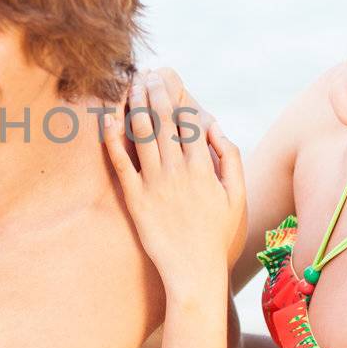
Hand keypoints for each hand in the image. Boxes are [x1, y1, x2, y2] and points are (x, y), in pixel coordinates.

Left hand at [103, 69, 245, 297]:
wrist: (193, 273)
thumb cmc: (218, 237)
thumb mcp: (238, 197)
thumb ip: (231, 159)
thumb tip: (216, 126)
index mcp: (204, 168)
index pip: (189, 120)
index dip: (179, 96)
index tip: (170, 79)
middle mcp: (178, 171)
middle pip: (163, 119)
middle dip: (154, 91)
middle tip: (146, 73)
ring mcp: (154, 184)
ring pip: (142, 133)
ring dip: (135, 104)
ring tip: (130, 85)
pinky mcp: (135, 199)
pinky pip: (120, 162)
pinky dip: (113, 137)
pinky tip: (108, 117)